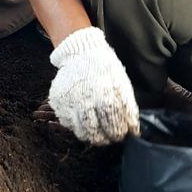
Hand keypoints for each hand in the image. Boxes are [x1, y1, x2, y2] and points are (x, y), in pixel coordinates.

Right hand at [47, 27, 140, 145]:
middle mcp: (83, 100)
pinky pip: (67, 123)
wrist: (80, 52)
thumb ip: (127, 108)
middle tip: (109, 137)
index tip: (121, 135)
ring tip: (97, 131)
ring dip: (91, 135)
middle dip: (104, 139)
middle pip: (94, 132)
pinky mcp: (58, 103)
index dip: (117, 133)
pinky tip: (84, 119)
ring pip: (80, 132)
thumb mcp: (121, 83)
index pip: (112, 123)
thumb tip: (134, 130)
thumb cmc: (103, 69)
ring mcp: (68, 102)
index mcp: (103, 94)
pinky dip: (77, 126)